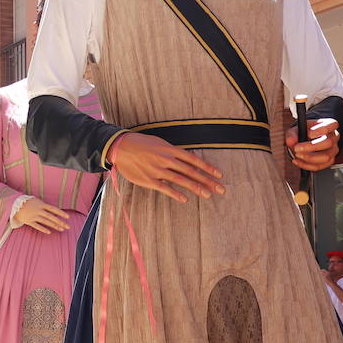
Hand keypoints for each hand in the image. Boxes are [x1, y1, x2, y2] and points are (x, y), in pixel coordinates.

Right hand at [16, 197, 69, 233]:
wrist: (15, 205)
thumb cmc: (28, 202)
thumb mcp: (37, 201)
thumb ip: (45, 206)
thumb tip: (54, 212)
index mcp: (41, 204)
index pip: (53, 209)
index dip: (61, 213)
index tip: (68, 217)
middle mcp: (38, 210)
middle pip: (51, 217)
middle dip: (60, 222)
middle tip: (68, 226)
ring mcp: (34, 216)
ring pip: (46, 222)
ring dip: (54, 226)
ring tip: (61, 229)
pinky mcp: (29, 221)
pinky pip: (37, 226)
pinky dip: (43, 229)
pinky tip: (49, 232)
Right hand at [105, 133, 223, 202]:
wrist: (121, 147)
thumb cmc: (141, 144)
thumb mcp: (160, 143)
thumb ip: (173, 152)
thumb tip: (187, 160)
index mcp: (171, 150)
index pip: (194, 160)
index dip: (208, 168)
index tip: (219, 175)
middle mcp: (167, 160)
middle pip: (191, 172)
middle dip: (208, 181)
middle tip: (221, 189)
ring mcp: (158, 170)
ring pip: (181, 180)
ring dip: (196, 188)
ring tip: (208, 195)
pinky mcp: (149, 180)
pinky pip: (165, 188)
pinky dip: (176, 194)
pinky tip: (186, 199)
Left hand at [284, 117, 339, 171]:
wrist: (304, 140)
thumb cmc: (303, 132)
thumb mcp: (296, 129)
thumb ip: (292, 134)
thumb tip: (290, 141)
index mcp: (329, 124)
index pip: (332, 125)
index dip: (320, 130)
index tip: (308, 134)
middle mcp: (334, 137)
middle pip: (329, 143)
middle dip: (311, 146)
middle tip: (297, 148)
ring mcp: (333, 150)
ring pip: (327, 157)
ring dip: (310, 158)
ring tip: (297, 155)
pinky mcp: (329, 161)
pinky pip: (320, 166)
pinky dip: (307, 165)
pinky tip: (297, 161)